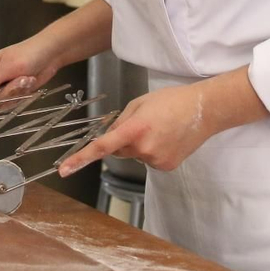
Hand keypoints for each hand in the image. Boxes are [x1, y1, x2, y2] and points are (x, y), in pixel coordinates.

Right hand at [0, 38, 59, 110]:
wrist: (51, 55)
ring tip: (24, 77)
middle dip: (0, 94)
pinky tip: (28, 82)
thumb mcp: (7, 68)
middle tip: (16, 80)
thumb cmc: (28, 54)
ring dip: (14, 93)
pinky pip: (10, 104)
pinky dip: (20, 95)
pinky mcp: (11, 94)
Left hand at [58, 83, 213, 174]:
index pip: (102, 147)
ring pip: (134, 156)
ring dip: (140, 145)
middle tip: (144, 124)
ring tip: (160, 129)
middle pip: (119, 151)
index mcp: (134, 129)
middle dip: (124, 140)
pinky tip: (167, 139)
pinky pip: (148, 161)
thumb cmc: (172, 101)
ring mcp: (156, 160)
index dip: (80, 159)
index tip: (64, 169)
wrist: (204, 110)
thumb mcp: (139, 103)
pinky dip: (152, 151)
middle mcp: (143, 148)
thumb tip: (109, 138)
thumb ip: (120, 122)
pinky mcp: (166, 167)